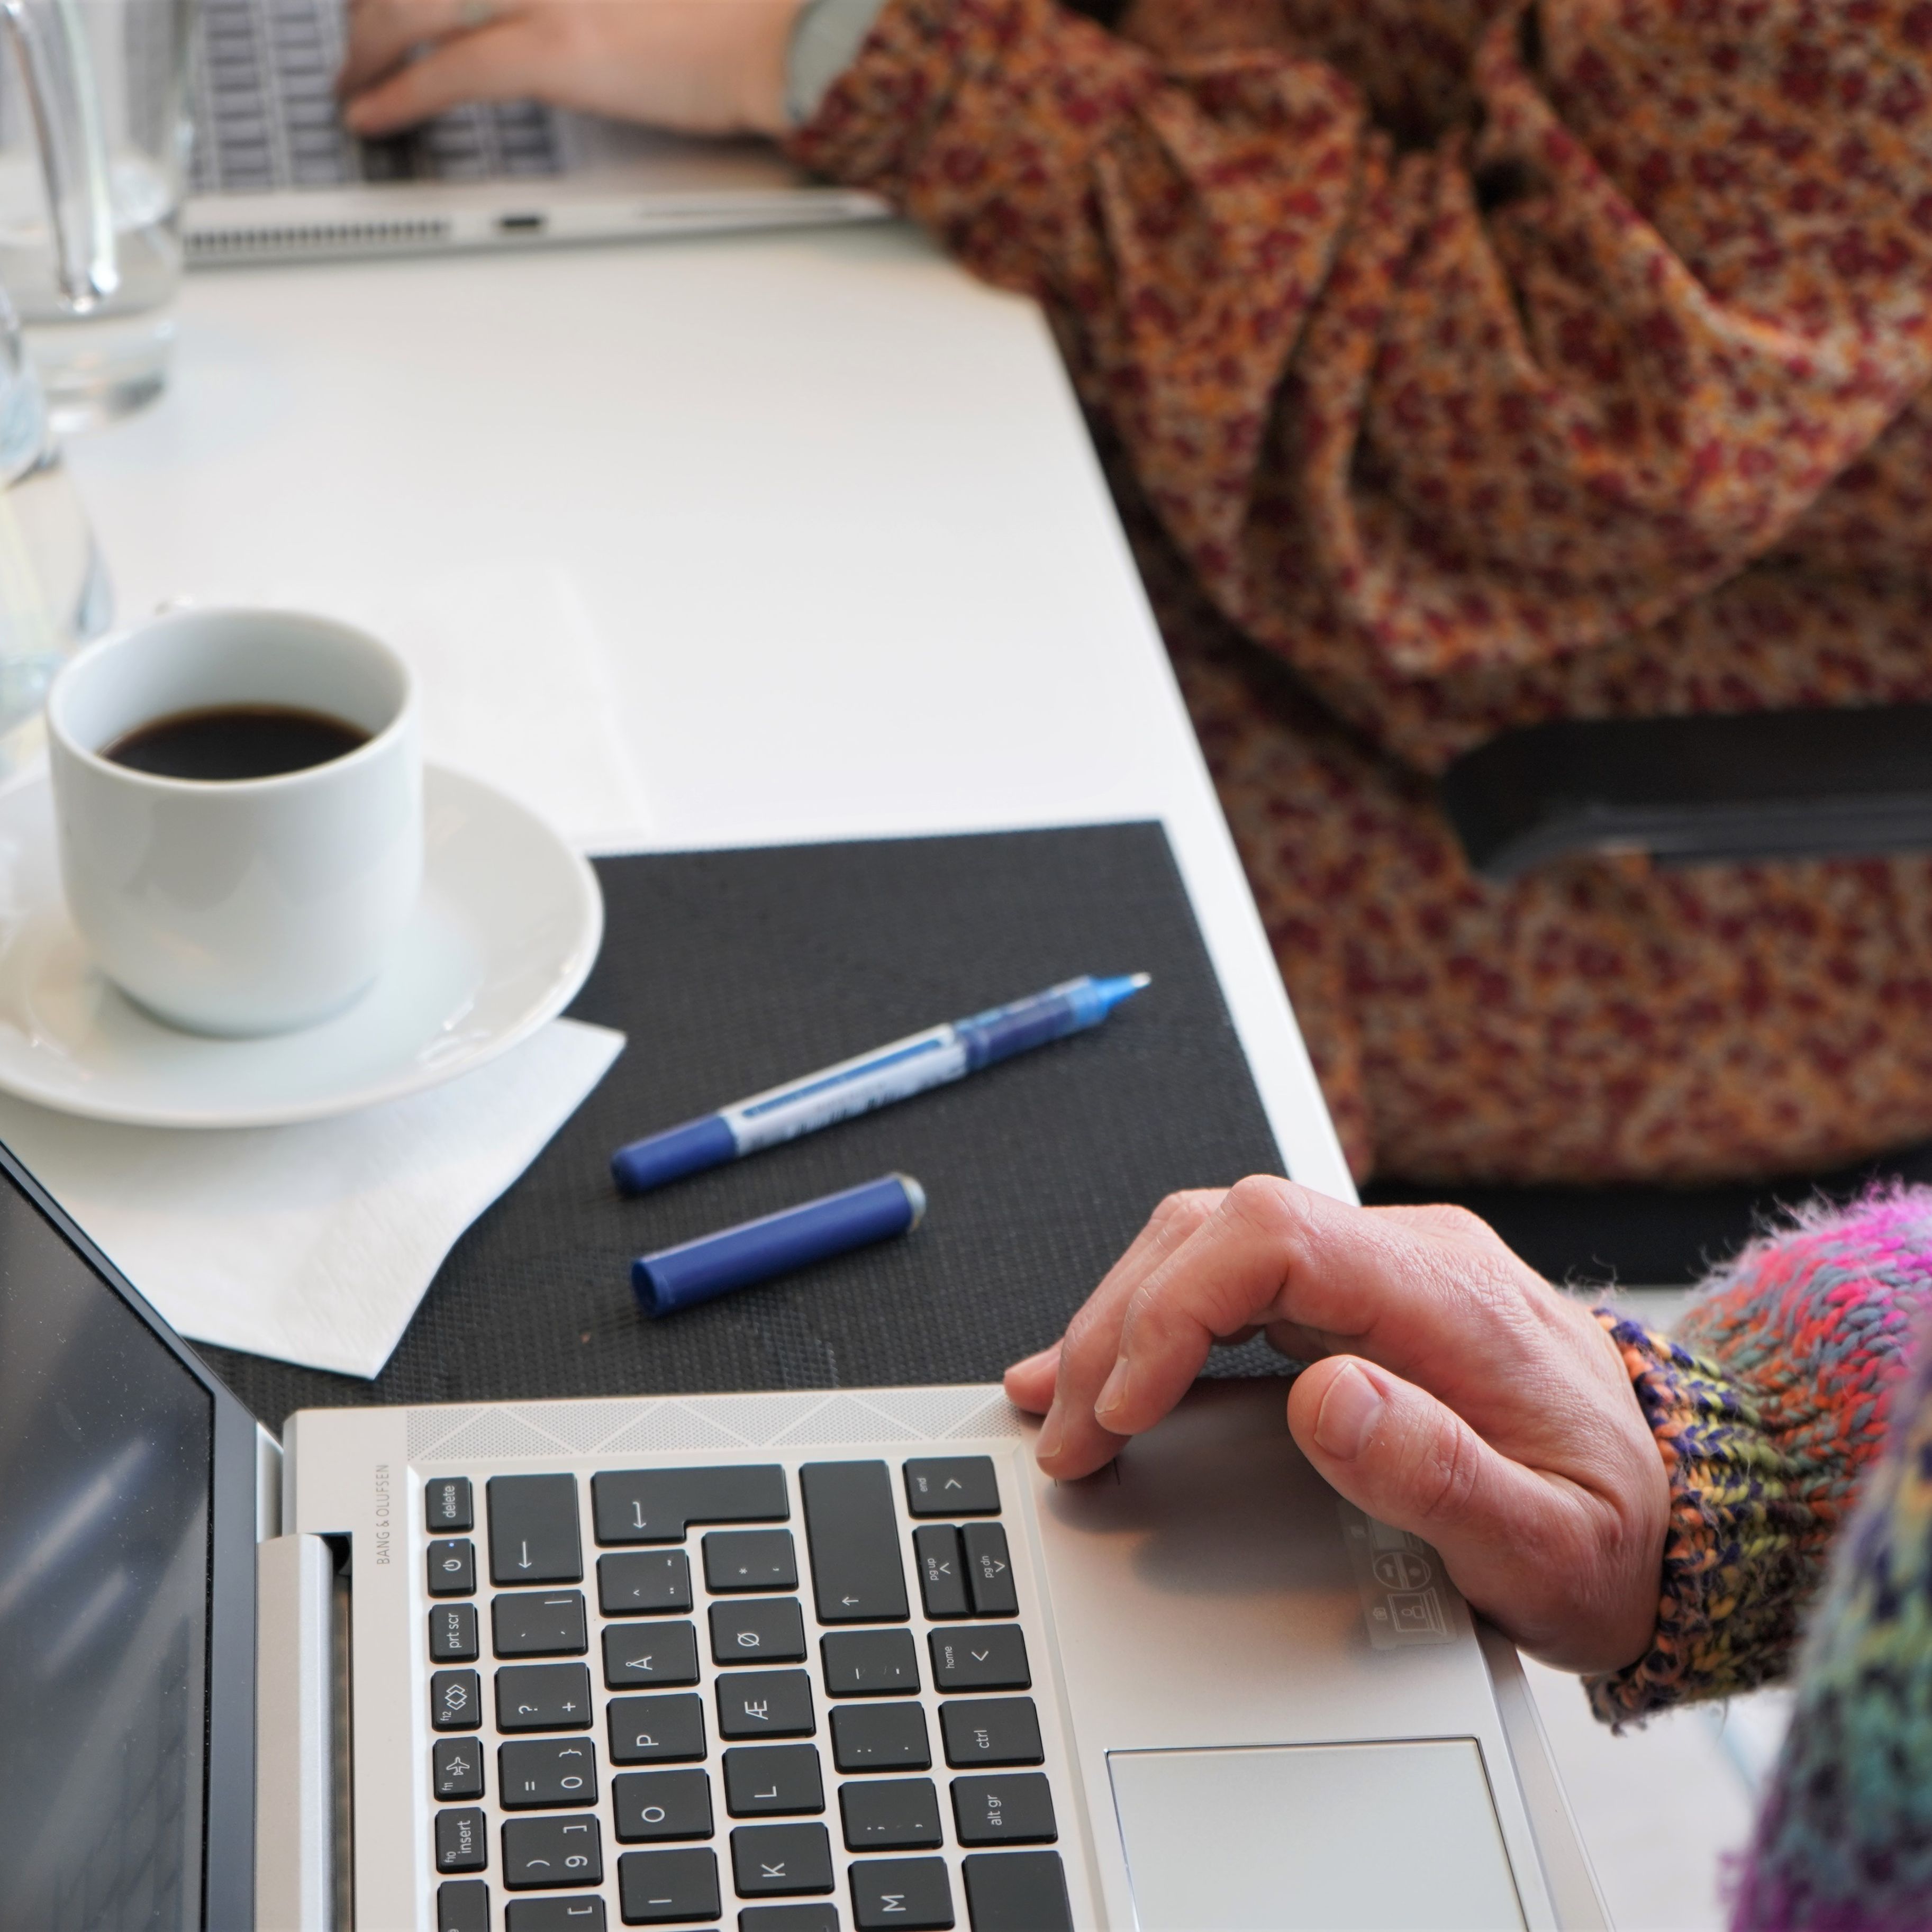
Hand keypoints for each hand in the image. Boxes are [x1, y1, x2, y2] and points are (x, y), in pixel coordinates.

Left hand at [337, 0, 802, 139]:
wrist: (774, 39)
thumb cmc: (720, 15)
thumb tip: (519, 11)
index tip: (377, 7)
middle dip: (368, 6)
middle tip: (357, 42)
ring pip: (409, 3)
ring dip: (366, 47)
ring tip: (353, 84)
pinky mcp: (556, 52)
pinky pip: (448, 70)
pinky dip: (396, 94)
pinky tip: (370, 115)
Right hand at [1003, 1178, 1669, 1674]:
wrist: (1681, 1511)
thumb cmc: (1620, 1533)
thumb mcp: (1552, 1546)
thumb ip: (1440, 1472)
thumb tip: (1323, 1398)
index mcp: (1446, 1294)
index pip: (1271, 1236)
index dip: (1173, 1309)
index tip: (1123, 1406)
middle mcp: (1405, 1257)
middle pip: (1218, 1227)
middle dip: (1121, 1321)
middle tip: (1069, 1434)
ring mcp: (1376, 1272)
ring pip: (1210, 1241)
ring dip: (1124, 1316)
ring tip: (1062, 1403)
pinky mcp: (1355, 1302)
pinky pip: (1232, 1281)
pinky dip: (1158, 1322)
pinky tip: (1108, 1375)